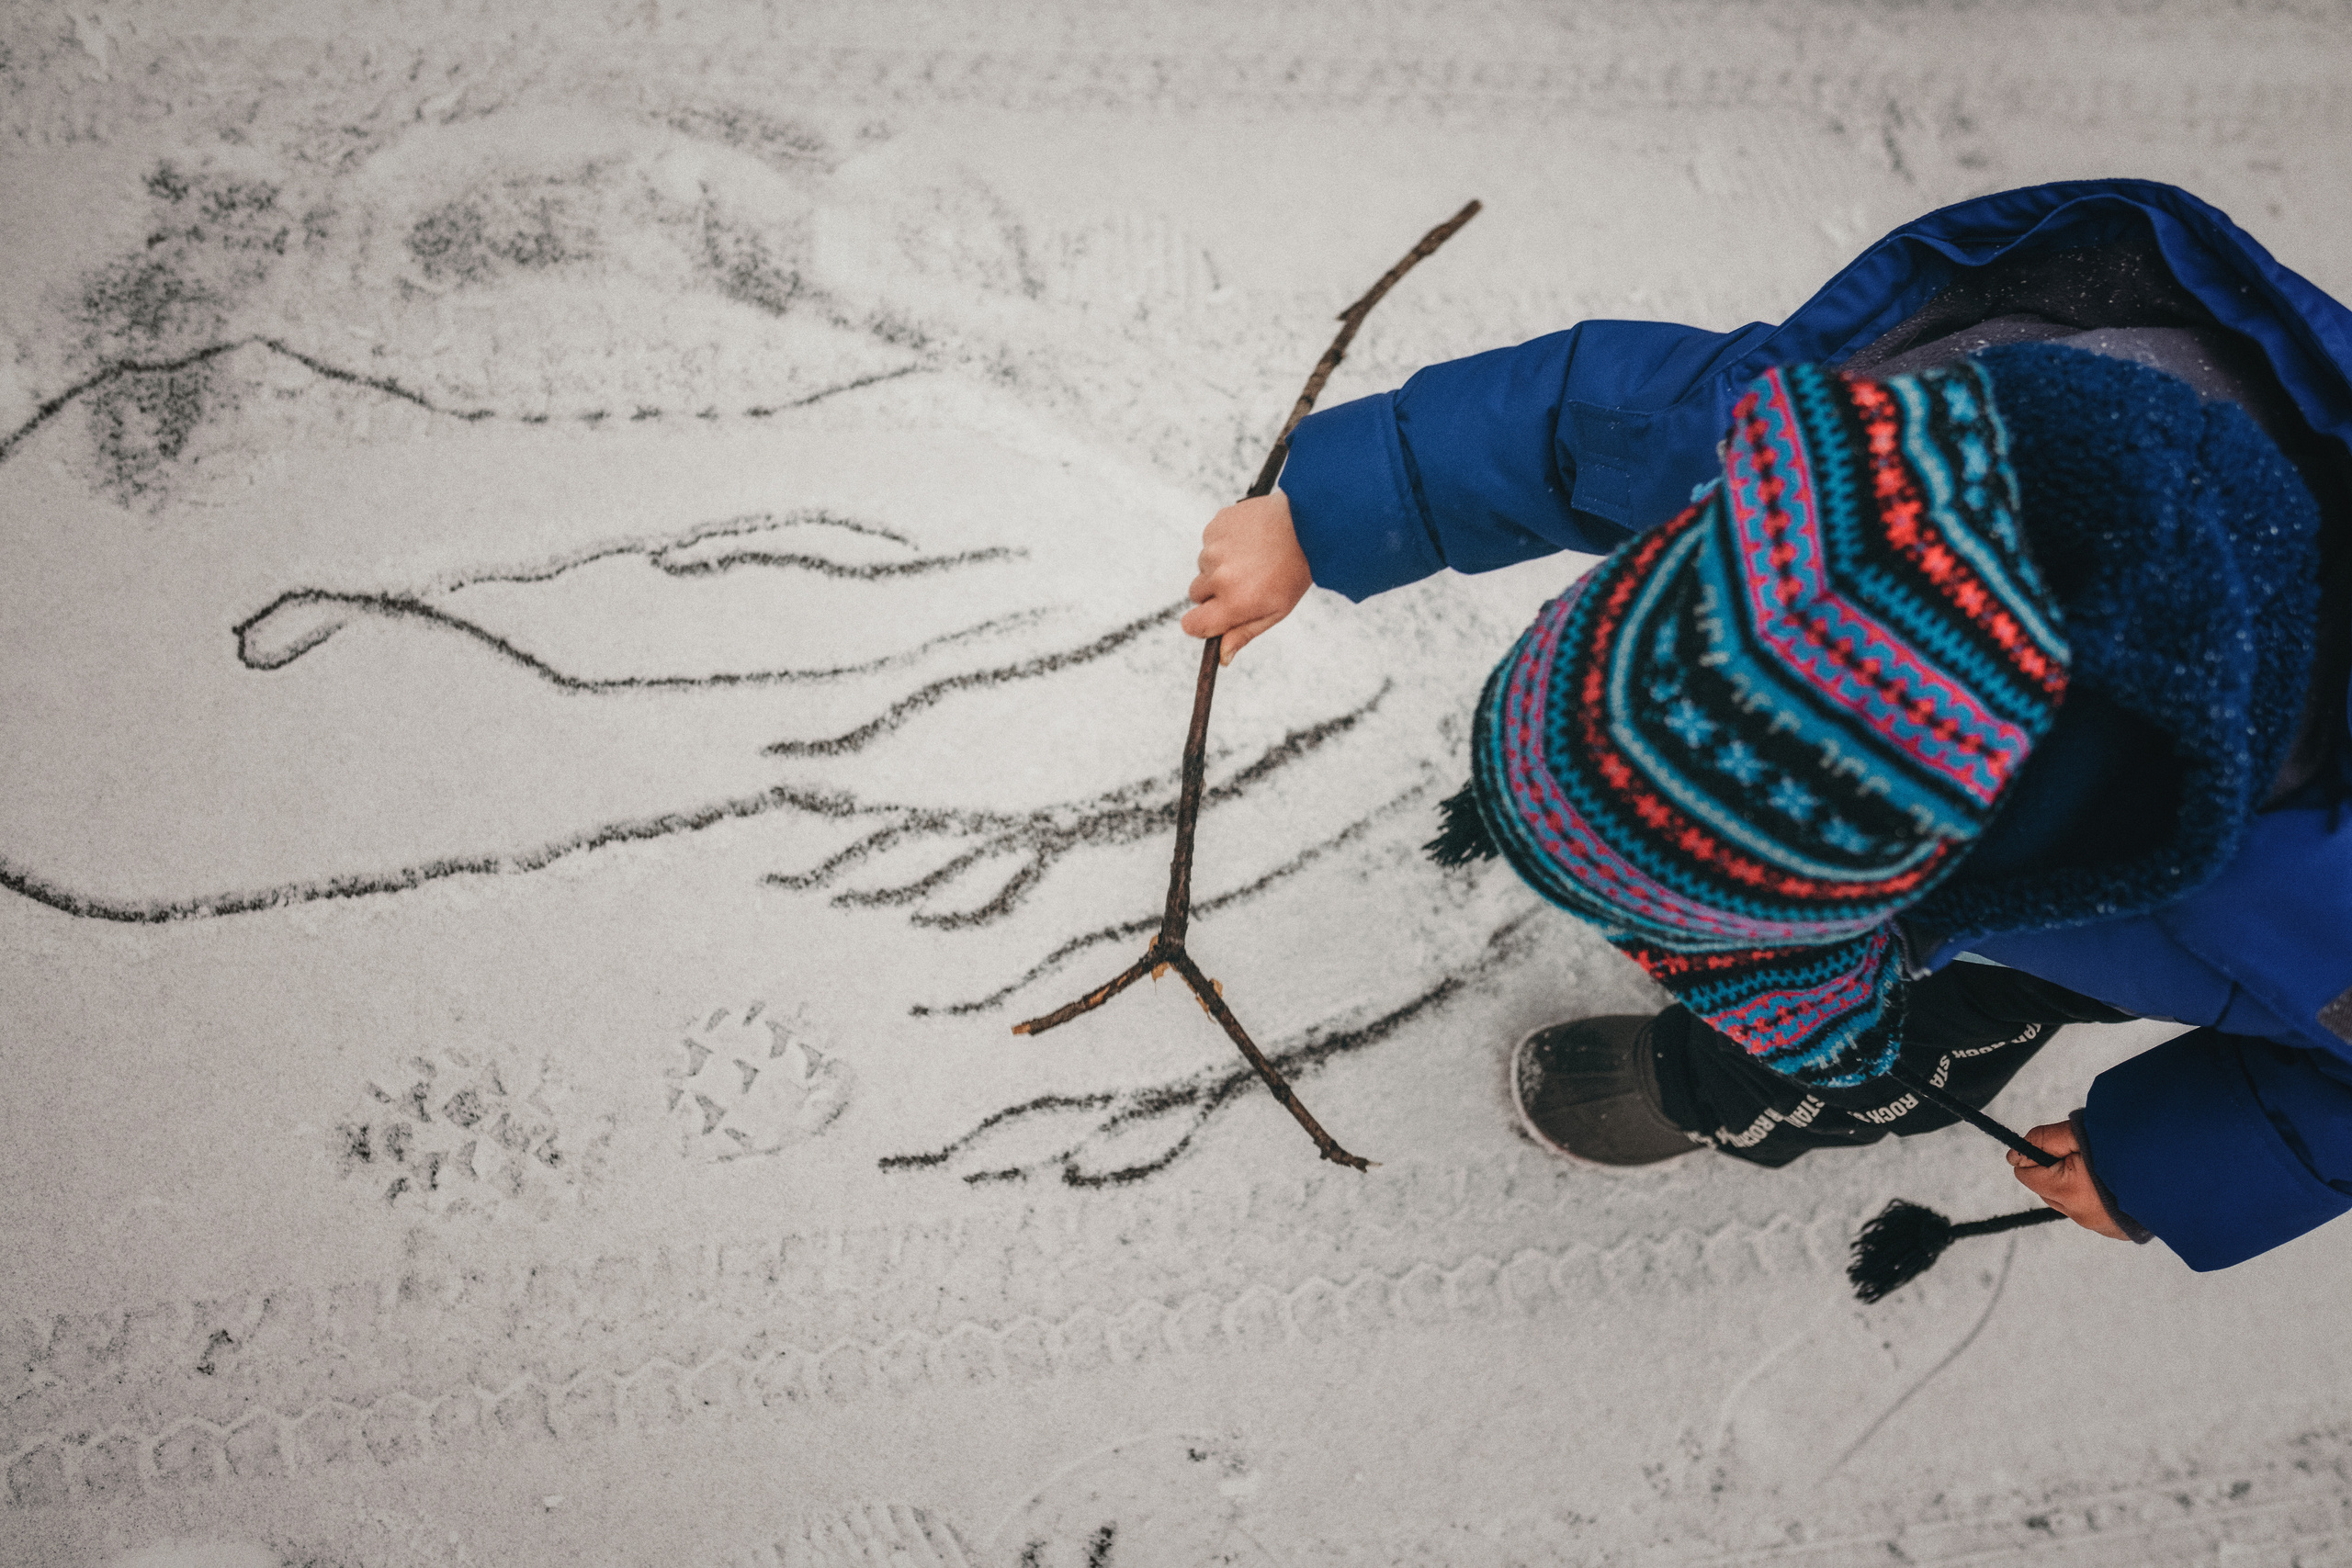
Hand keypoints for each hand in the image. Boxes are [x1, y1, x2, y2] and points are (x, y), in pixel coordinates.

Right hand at [1180, 491, 1312, 664]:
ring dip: (1219, 564)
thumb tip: (1221, 657)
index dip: (1200, 623)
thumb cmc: (1294, 572)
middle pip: (1196, 593)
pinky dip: (1223, 542)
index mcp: (1234, 603)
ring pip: (1203, 566)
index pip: (1191, 625)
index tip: (1212, 616)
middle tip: (1244, 581)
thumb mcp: (1276, 611)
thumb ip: (1244, 633)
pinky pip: (1209, 541)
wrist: (1307, 525)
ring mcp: (1215, 549)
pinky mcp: (1216, 525)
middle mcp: (1219, 577)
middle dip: (1213, 591)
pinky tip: (1248, 539)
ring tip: (1251, 557)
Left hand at [2008, 1115, 2129, 1238]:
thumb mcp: (2079, 1133)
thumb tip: (2014, 1155)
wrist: (2176, 1173)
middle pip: (2045, 1188)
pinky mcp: (2117, 1231)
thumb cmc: (2126, 1147)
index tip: (2058, 1144)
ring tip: (2103, 1167)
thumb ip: (2043, 1140)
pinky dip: (2096, 1197)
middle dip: (2055, 1168)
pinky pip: (2092, 1211)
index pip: (2025, 1173)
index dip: (2036, 1154)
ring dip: (2075, 1183)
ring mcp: (2099, 1226)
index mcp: (2067, 1191)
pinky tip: (2115, 1184)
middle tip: (2084, 1153)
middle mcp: (2080, 1214)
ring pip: (2068, 1201)